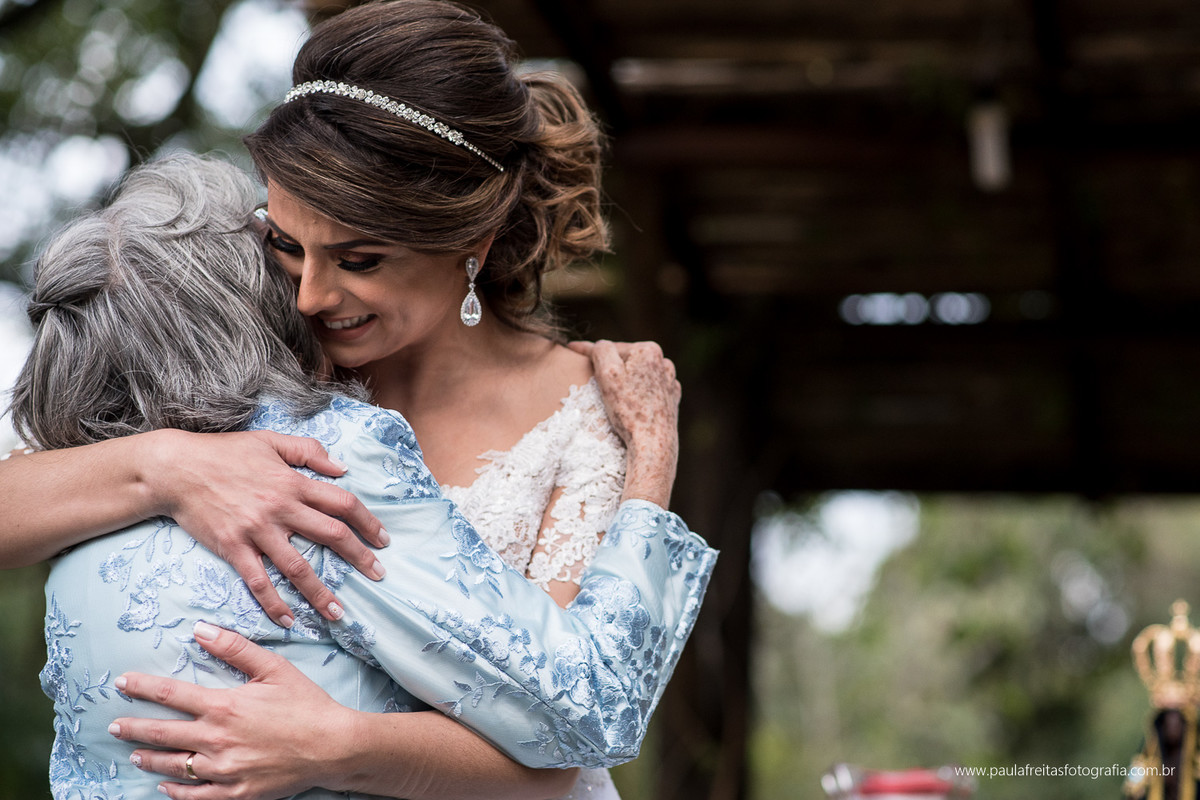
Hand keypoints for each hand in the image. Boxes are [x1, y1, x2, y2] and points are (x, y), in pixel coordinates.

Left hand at [110, 622, 353, 799]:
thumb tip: (200, 629)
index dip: (142, 687)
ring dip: (150, 758)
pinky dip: (175, 791)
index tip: (122, 683)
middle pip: (162, 733)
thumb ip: (235, 648)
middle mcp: (217, 739)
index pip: (171, 694)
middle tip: (115, 724)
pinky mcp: (234, 792)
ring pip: (174, 766)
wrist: (332, 746)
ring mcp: (224, 769)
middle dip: (134, 727)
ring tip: (135, 753)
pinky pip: (194, 795)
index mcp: (224, 706)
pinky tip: (165, 785)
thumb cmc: (306, 704)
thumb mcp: (274, 668)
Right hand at [150, 429, 387, 626]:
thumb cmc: (224, 453)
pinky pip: (257, 581)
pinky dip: (273, 603)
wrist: (176, 469)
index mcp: (293, 482)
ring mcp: (256, 530)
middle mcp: (281, 507)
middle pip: (331, 535)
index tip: (384, 540)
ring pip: (297, 566)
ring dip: (320, 592)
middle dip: (359, 558)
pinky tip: (287, 621)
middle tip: (378, 576)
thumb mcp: (270, 440)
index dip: (367, 522)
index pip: (342, 503)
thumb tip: (342, 468)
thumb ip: (308, 451)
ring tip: (338, 613)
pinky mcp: (233, 547)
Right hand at [569, 340, 679, 505]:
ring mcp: (669, 381)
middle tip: (592, 377)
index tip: (571, 348)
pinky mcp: (671, 399)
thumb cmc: (629, 409)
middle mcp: (663, 362)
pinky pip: (649, 390)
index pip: (611, 347)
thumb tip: (600, 345)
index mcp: (648, 350)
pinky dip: (638, 393)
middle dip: (609, 367)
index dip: (589, 350)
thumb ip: (601, 350)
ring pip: (637, 374)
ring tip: (612, 394)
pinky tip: (630, 403)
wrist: (653, 443)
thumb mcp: (607, 373)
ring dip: (624, 380)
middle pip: (625, 360)